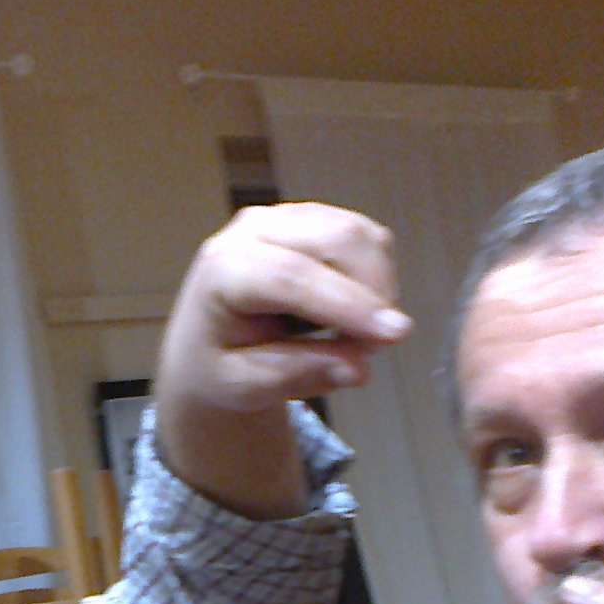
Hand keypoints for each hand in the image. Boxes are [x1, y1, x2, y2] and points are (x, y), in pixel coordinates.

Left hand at [154, 202, 410, 518]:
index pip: (292, 277)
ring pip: (358, 234)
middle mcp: (253, 229)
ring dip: (377, 287)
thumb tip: (357, 368)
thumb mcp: (244, 387)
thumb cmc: (221, 364)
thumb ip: (296, 376)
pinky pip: (364, 238)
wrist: (209, 339)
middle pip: (336, 239)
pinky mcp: (314, 218)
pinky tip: (350, 311)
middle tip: (374, 349)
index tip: (394, 336)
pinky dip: (374, 277)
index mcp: (223, 269)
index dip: (347, 304)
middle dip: (373, 293)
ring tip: (356, 336)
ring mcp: (286, 216)